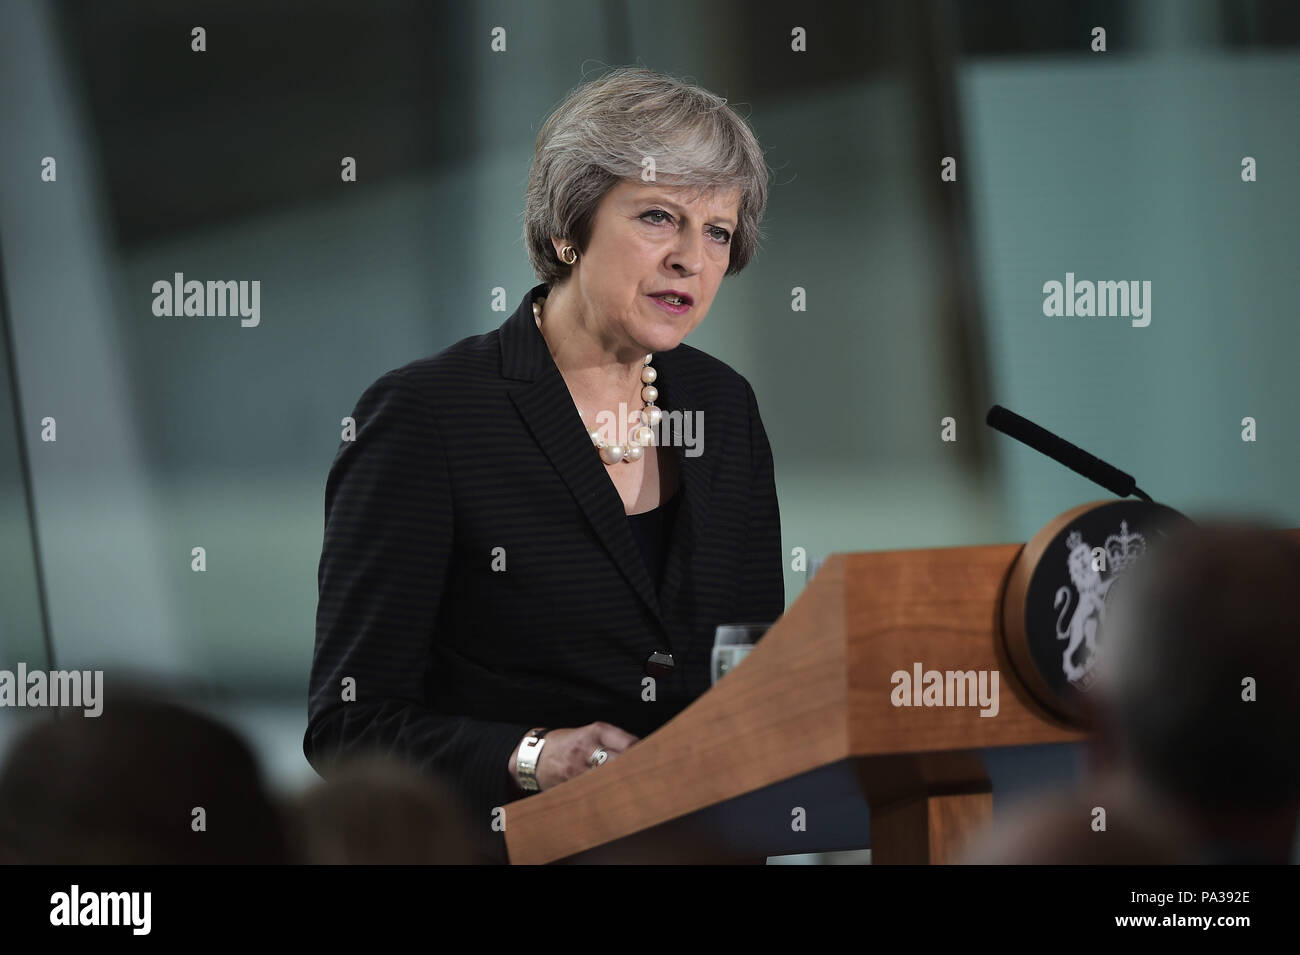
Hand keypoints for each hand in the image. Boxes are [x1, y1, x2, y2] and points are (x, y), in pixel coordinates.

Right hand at [508, 722, 639, 792]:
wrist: (534, 755)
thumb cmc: (569, 743)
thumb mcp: (590, 733)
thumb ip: (614, 741)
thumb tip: (644, 754)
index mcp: (596, 731)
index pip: (628, 743)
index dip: (644, 753)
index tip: (655, 760)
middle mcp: (587, 748)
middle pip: (619, 762)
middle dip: (635, 771)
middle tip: (651, 780)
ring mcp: (577, 769)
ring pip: (607, 780)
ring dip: (622, 787)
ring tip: (637, 793)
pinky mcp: (570, 785)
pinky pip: (592, 793)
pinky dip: (605, 796)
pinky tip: (615, 801)